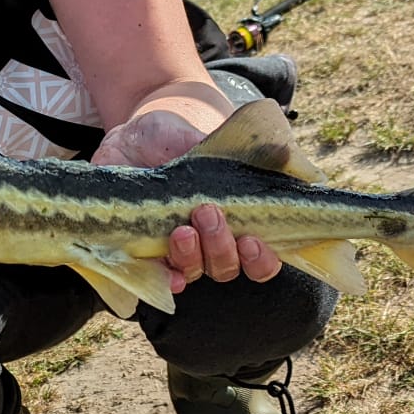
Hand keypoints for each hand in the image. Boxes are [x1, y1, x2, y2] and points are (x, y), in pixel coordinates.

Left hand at [92, 109, 281, 289]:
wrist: (130, 136)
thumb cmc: (173, 139)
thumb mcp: (201, 138)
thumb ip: (237, 151)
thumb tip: (282, 152)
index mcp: (236, 222)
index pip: (261, 258)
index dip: (262, 259)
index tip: (252, 239)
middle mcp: (210, 242)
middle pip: (226, 267)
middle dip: (221, 246)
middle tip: (208, 212)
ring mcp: (179, 249)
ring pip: (195, 271)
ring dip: (192, 255)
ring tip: (182, 228)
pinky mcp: (145, 250)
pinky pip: (157, 275)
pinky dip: (165, 276)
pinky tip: (168, 272)